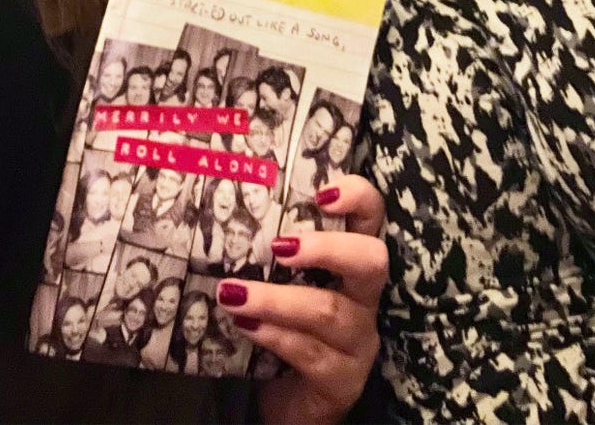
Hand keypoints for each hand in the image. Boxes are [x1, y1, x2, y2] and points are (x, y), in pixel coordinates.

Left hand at [216, 175, 386, 424]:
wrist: (291, 401)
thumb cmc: (284, 324)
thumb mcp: (282, 281)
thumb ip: (269, 249)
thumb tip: (221, 209)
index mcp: (354, 262)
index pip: (373, 216)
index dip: (358, 198)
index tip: (322, 193)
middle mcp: (366, 298)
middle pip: (371, 261)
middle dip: (327, 249)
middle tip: (280, 246)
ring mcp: (359, 342)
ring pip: (328, 312)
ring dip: (277, 299)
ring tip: (232, 292)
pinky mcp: (342, 381)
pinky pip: (310, 353)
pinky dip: (274, 335)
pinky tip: (245, 325)